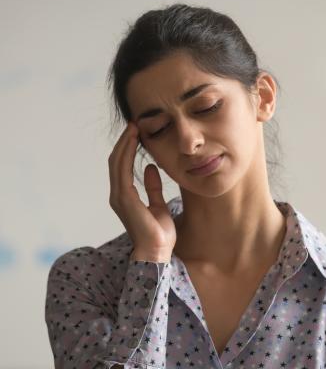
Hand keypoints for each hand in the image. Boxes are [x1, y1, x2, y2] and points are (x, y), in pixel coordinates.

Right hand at [108, 122, 176, 261]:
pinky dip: (127, 153)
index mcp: (125, 196)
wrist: (158, 251)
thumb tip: (150, 169)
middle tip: (135, 124)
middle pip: (117, 161)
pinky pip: (123, 170)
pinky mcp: (124, 198)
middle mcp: (118, 194)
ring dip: (125, 143)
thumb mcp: (158, 205)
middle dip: (125, 141)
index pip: (123, 166)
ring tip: (134, 127)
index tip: (138, 133)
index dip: (128, 148)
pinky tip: (134, 141)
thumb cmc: (159, 233)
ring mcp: (119, 196)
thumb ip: (153, 187)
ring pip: (117, 162)